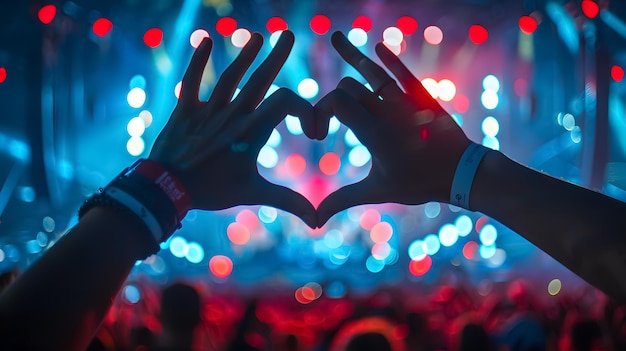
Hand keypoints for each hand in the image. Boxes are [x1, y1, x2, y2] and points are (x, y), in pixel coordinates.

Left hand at [149, 30, 316, 227]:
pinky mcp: (185, 110)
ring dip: (245, 54)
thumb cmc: (211, 191)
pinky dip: (198, 61)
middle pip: (260, 78)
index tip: (310, 129)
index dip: (305, 108)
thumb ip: (288, 201)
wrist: (166, 189)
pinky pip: (192, 81)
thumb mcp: (253, 194)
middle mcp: (232, 115)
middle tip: (286, 34)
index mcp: (252, 132)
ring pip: (230, 76)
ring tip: (257, 36)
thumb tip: (317, 221)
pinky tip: (206, 41)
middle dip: (275, 56)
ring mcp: (208, 111)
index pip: (286, 102)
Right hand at [315, 31, 471, 226]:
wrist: (461, 173)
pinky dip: (389, 58)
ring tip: (335, 36)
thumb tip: (315, 220)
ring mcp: (404, 101)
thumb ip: (343, 199)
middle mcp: (386, 111)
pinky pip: (401, 72)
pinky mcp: (421, 96)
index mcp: (373, 133)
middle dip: (332, 97)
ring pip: (372, 71)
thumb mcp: (377, 191)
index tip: (318, 132)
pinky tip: (377, 46)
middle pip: (349, 86)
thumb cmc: (418, 184)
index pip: (335, 102)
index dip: (319, 110)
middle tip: (328, 118)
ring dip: (351, 53)